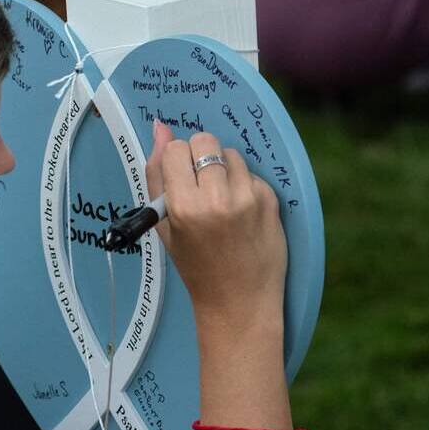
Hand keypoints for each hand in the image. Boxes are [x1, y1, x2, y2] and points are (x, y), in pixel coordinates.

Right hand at [144, 121, 286, 321]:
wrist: (239, 301)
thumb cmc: (197, 266)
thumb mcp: (165, 227)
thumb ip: (158, 176)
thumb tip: (160, 128)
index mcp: (184, 207)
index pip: (176, 150)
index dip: (176, 159)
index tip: (180, 176)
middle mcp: (217, 199)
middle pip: (205, 142)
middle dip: (200, 155)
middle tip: (201, 182)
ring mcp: (248, 198)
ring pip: (231, 154)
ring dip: (224, 169)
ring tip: (222, 200)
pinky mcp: (271, 200)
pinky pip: (251, 173)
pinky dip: (244, 185)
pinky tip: (241, 212)